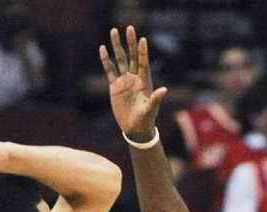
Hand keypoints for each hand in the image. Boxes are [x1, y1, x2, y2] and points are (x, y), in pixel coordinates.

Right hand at [100, 25, 166, 140]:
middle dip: (130, 42)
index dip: (143, 52)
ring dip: (117, 46)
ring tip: (113, 31)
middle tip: (130, 28)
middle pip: (132, 56)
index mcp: (144, 82)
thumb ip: (155, 99)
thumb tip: (164, 90)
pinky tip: (103, 49)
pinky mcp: (115, 87)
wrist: (135, 128)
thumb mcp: (151, 110)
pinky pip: (109, 70)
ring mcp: (124, 81)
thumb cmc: (146, 120)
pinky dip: (106, 60)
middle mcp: (134, 78)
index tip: (143, 39)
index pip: (143, 63)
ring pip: (120, 60)